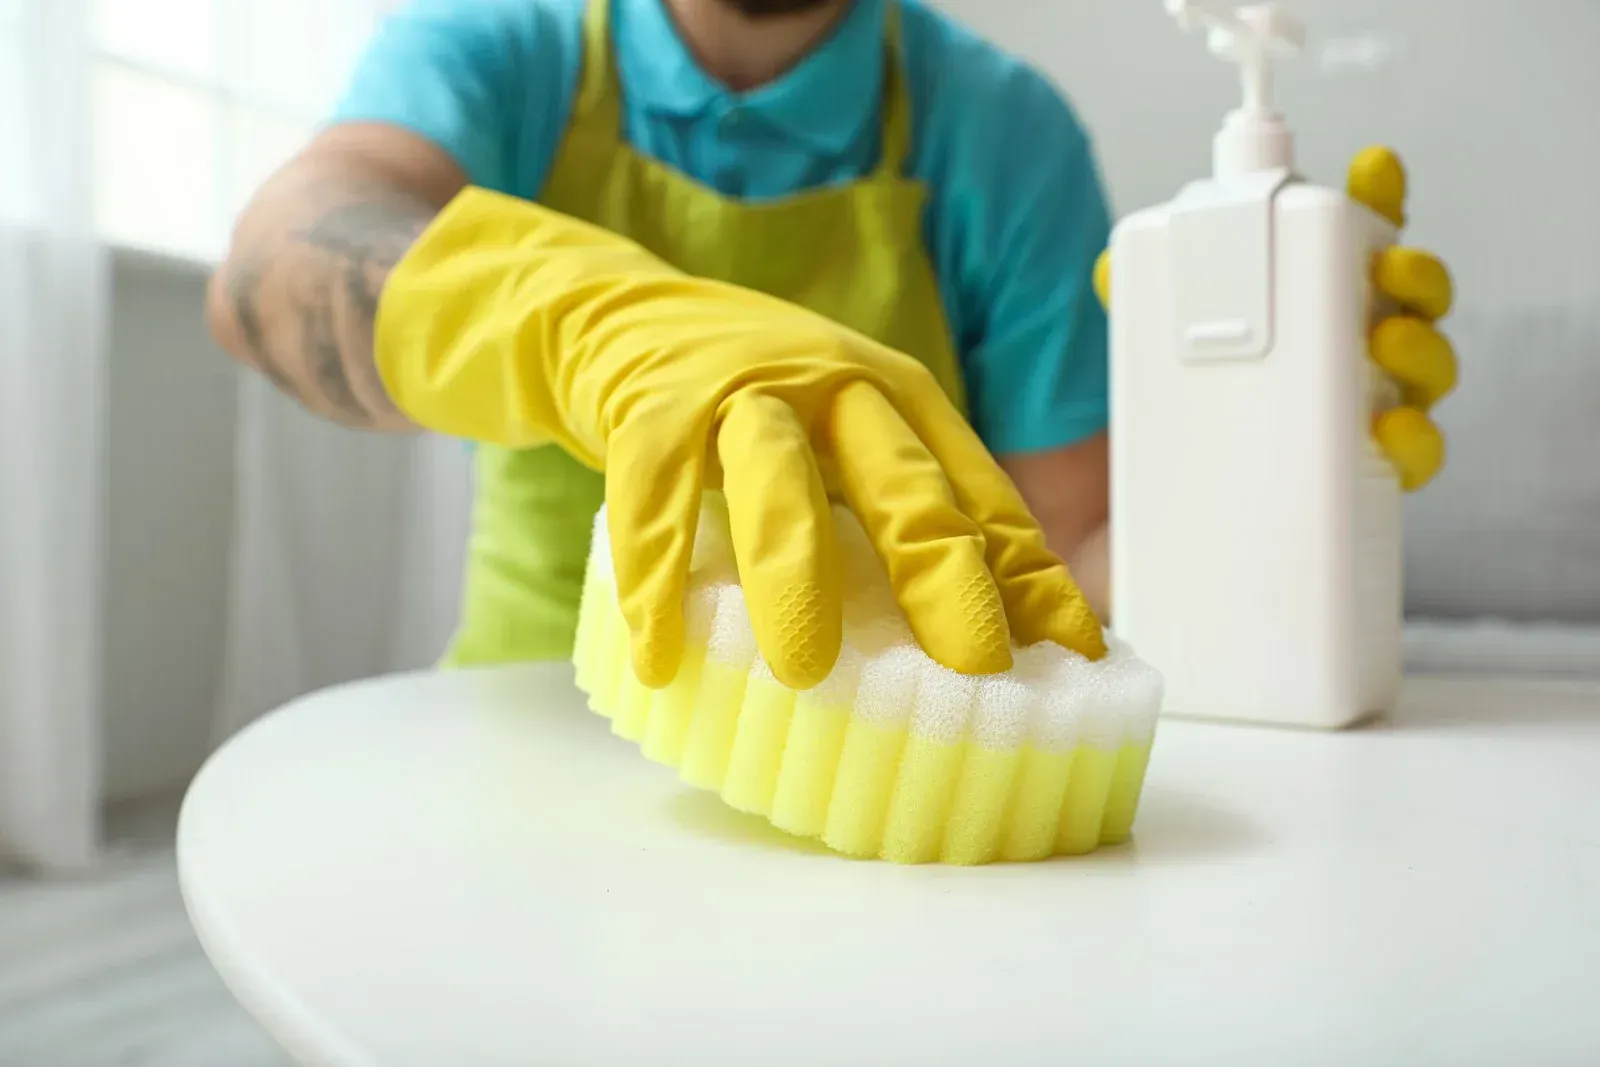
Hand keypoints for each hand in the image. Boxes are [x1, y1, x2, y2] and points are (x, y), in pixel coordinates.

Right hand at [377, 188, 1105, 690]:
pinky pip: (653, 503)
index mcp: (900, 400)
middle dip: (942, 574)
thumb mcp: (853, 438)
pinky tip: (658, 653)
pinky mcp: (650, 413)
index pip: (980, 494)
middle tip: (974, 663)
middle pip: (899, 481)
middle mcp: (834, 385)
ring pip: (777, 481)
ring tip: (804, 667)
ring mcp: (740, 394)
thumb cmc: (761, 403)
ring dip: (793, 574)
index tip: (1071, 655)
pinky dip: (652, 581)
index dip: (1026, 575)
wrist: (626, 317)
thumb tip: (1000, 625)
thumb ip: (912, 507)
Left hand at [1092, 146, 1458, 490]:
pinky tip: (1392, 428)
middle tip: (1389, 267)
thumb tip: (1108, 270)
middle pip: (1406, 302)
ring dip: (1422, 347)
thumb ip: (1132, 308)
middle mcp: (1337, 361)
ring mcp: (1352, 421)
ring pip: (1420, 374)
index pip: (1350, 247)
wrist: (1126, 535)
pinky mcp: (1352, 489)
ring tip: (1390, 340)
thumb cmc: (1160, 429)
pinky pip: (1406, 462)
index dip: (1373, 203)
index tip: (1372, 170)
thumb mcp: (1140, 355)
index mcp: (1298, 313)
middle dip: (1412, 274)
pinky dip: (1413, 441)